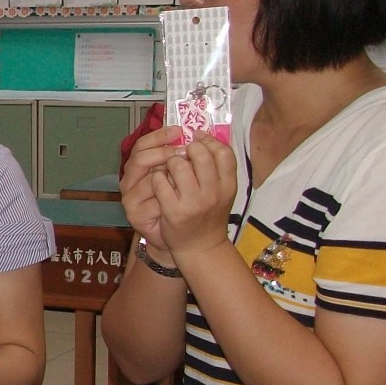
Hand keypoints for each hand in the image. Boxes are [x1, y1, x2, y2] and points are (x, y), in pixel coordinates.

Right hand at [119, 125, 183, 250]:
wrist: (181, 237)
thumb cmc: (181, 202)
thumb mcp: (181, 175)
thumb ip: (181, 157)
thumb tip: (196, 135)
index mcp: (138, 167)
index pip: (142, 144)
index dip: (159, 136)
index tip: (179, 131)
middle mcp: (129, 180)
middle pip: (140, 158)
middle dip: (165, 153)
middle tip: (185, 152)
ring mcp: (129, 198)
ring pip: (150, 180)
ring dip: (172, 178)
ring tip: (188, 181)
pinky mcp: (134, 215)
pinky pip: (155, 202)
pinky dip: (171, 199)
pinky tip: (182, 200)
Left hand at [148, 130, 236, 261]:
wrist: (200, 248)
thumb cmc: (209, 215)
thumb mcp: (222, 192)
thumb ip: (217, 169)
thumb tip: (204, 136)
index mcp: (228, 186)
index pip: (224, 153)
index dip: (209, 141)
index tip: (197, 138)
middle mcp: (213, 193)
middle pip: (200, 154)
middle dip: (186, 150)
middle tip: (181, 155)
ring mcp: (193, 202)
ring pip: (177, 164)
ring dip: (168, 163)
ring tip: (169, 171)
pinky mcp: (173, 211)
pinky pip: (159, 180)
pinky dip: (157, 178)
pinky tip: (159, 184)